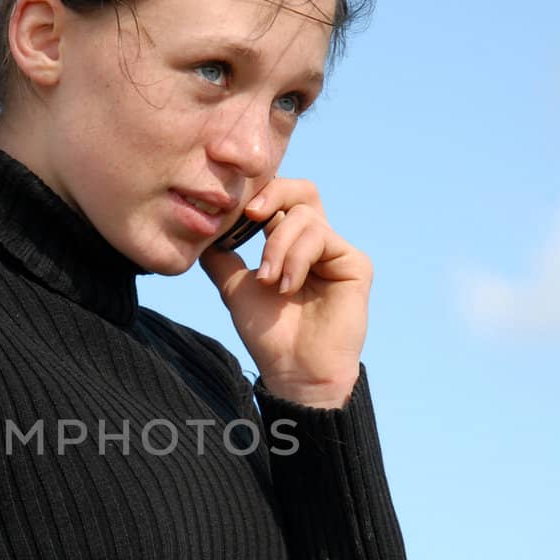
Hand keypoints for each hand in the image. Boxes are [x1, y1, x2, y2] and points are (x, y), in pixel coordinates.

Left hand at [199, 177, 370, 406]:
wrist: (293, 369)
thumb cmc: (268, 333)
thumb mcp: (234, 287)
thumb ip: (222, 256)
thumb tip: (204, 229)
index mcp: (290, 244)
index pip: (280, 198)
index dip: (258, 194)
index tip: (234, 212)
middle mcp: (316, 242)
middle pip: (302, 190)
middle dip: (273, 193)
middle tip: (251, 215)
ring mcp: (337, 251)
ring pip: (304, 216)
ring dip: (277, 246)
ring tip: (268, 281)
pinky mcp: (355, 263)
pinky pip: (321, 237)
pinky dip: (296, 258)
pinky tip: (287, 287)